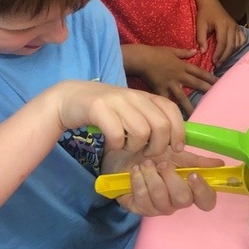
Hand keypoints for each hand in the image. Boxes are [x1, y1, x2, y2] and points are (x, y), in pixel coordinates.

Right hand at [52, 79, 185, 157]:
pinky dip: (116, 146)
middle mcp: (133, 96)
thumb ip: (150, 119)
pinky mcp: (98, 108)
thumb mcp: (131, 110)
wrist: (69, 97)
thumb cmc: (104, 109)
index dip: (179, 132)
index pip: (172, 111)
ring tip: (124, 146)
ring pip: (142, 132)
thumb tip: (174, 139)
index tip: (176, 148)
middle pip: (161, 126)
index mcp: (145, 96)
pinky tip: (111, 144)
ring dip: (134, 147)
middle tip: (145, 152)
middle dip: (157, 147)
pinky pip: (117, 134)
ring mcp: (116, 101)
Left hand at [102, 149, 223, 215]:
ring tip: (145, 163)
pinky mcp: (140, 209)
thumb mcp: (176, 154)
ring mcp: (158, 208)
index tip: (193, 175)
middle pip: (183, 199)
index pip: (207, 202)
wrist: (124, 155)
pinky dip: (139, 181)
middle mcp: (176, 202)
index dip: (203, 191)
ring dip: (152, 177)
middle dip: (171, 178)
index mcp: (190, 189)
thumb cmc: (153, 154)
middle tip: (161, 164)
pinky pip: (143, 199)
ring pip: (161, 200)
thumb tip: (220, 163)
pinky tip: (135, 171)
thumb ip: (196, 160)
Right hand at [129, 46, 217, 117]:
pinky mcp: (160, 90)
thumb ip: (184, 52)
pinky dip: (169, 109)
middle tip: (218, 97)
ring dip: (190, 106)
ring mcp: (170, 84)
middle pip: (196, 83)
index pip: (200, 72)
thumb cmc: (156, 53)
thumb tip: (196, 51)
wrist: (141, 58)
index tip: (220, 83)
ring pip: (182, 96)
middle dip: (207, 90)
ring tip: (197, 114)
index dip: (211, 77)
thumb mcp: (171, 50)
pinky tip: (173, 118)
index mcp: (182, 66)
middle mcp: (179, 75)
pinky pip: (166, 101)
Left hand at [194, 0, 244, 64]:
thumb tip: (203, 52)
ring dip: (230, 53)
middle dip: (224, 57)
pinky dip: (237, 47)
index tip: (214, 62)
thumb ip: (201, 38)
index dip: (219, 54)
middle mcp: (232, 26)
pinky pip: (241, 39)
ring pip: (237, 44)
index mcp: (223, 24)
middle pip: (231, 45)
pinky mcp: (238, 27)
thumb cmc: (204, 14)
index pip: (223, 43)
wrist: (210, 3)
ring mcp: (236, 26)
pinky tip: (231, 51)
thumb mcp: (200, 25)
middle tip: (218, 65)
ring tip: (222, 60)